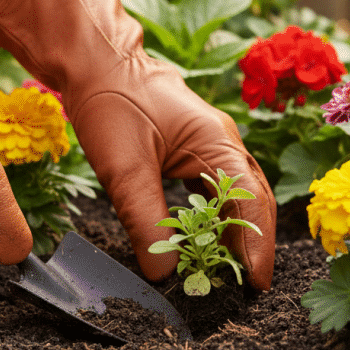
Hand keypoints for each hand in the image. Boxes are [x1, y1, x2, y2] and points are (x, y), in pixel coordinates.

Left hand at [0, 0, 275, 287]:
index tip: (254, 284)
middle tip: (249, 289)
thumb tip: (163, 274)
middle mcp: (223, 142)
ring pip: (235, 195)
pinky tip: (204, 239)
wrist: (94, 61)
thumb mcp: (124, 167)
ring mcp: (211, 143)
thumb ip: (145, 220)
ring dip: (235, 232)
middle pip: (253, 200)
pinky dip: (214, 217)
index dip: (255, 246)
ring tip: (232, 272)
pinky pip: (214, 188)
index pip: (250, 201)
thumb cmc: (110, 103)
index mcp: (217, 141)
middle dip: (254, 244)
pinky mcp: (193, 148)